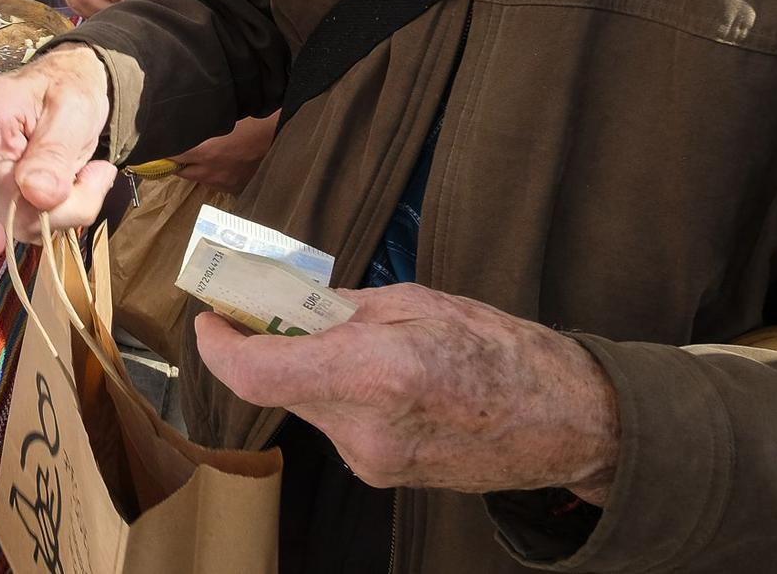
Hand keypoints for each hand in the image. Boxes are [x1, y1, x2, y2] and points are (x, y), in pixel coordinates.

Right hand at [0, 45, 117, 255]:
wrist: (75, 81)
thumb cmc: (71, 85)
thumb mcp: (75, 108)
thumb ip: (55, 151)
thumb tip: (38, 196)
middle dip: (38, 214)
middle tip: (90, 186)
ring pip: (14, 220)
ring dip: (61, 213)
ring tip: (94, 175)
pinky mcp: (10, 192)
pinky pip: (32, 220)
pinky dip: (65, 212)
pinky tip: (84, 179)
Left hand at [171, 114, 276, 191]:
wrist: (285, 140)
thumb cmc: (257, 123)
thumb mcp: (226, 118)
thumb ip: (203, 123)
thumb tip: (185, 118)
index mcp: (205, 152)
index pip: (171, 155)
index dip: (163, 148)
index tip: (157, 143)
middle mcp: (210, 171)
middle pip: (180, 171)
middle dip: (178, 160)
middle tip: (179, 147)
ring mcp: (223, 183)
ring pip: (198, 178)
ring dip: (196, 168)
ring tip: (204, 154)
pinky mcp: (235, 189)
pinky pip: (216, 183)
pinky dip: (213, 174)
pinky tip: (222, 163)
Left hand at [195, 284, 618, 502]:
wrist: (567, 424)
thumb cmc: (505, 352)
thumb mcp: (419, 302)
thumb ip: (342, 309)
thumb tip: (286, 303)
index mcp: (376, 372)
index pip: (257, 375)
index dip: (218, 348)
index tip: (209, 318)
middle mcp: (365, 427)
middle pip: (278, 386)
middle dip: (269, 345)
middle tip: (274, 307)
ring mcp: (372, 461)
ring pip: (308, 404)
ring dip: (312, 369)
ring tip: (359, 342)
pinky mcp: (381, 475)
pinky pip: (337, 425)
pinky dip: (341, 393)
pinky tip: (384, 377)